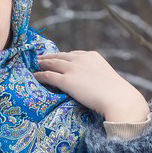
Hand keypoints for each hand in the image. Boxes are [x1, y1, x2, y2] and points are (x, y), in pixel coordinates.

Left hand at [32, 50, 147, 120]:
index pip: (74, 54)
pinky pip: (48, 76)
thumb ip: (97, 77)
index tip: (57, 57)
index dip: (63, 56)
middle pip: (60, 56)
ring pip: (52, 63)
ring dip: (42, 63)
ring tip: (34, 65)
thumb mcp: (107, 78)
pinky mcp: (67, 81)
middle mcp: (81, 59)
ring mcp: (73, 69)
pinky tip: (34, 76)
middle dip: (49, 57)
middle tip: (39, 58)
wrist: (117, 98)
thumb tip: (95, 85)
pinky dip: (40, 75)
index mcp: (92, 56)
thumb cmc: (116, 94)